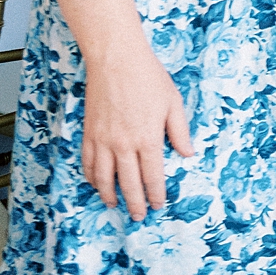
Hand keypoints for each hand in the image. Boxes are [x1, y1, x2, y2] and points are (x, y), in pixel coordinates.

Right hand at [80, 43, 197, 220]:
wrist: (116, 59)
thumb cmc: (148, 77)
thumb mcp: (173, 102)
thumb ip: (179, 131)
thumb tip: (187, 154)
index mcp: (148, 138)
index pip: (152, 176)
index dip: (156, 194)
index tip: (159, 205)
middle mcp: (124, 145)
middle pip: (128, 183)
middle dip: (135, 203)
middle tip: (139, 215)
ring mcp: (103, 140)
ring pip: (104, 178)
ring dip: (109, 195)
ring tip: (115, 205)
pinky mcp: (89, 133)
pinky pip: (87, 163)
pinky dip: (91, 177)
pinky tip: (96, 183)